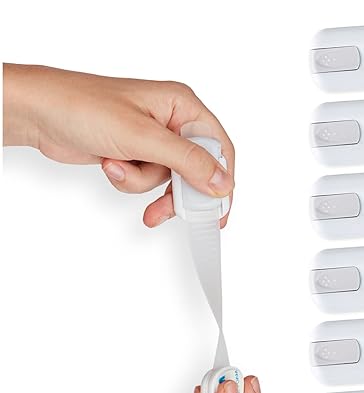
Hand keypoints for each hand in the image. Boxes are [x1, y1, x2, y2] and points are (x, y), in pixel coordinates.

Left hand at [3, 63, 233, 226]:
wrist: (37, 113)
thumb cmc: (82, 107)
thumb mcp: (143, 137)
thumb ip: (188, 161)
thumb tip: (222, 183)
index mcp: (182, 106)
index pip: (219, 148)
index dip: (221, 181)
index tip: (216, 210)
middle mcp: (172, 121)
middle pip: (196, 170)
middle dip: (176, 192)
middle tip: (166, 211)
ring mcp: (154, 139)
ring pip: (168, 181)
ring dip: (142, 184)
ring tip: (119, 171)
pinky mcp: (137, 154)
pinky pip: (147, 182)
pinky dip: (129, 181)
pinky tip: (110, 166)